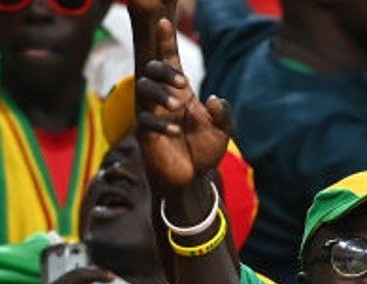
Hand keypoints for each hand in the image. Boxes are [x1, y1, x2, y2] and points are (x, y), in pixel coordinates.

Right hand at [131, 0, 230, 195]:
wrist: (192, 179)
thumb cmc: (204, 151)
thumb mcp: (223, 131)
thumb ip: (224, 114)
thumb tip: (215, 98)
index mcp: (181, 92)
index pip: (170, 60)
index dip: (166, 41)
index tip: (164, 21)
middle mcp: (164, 98)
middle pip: (151, 69)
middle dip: (163, 69)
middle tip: (183, 83)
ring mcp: (152, 114)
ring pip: (142, 88)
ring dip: (160, 93)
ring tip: (178, 107)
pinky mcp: (145, 134)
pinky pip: (145, 119)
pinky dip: (162, 123)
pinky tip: (177, 132)